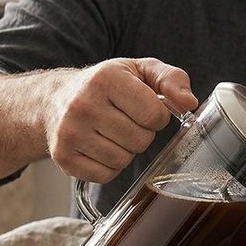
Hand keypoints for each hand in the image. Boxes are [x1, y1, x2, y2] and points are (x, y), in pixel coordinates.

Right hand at [45, 57, 197, 182]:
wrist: (55, 99)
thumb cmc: (106, 85)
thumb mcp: (140, 70)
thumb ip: (172, 79)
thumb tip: (189, 103)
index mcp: (106, 79)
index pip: (153, 114)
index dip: (157, 116)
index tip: (145, 108)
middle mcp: (83, 105)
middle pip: (140, 140)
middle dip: (141, 133)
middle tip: (126, 121)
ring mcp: (70, 132)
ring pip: (123, 160)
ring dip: (125, 150)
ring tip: (111, 132)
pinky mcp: (63, 157)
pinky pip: (105, 175)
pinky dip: (109, 166)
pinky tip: (99, 147)